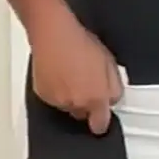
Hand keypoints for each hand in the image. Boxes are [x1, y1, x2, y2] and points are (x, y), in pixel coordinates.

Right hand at [29, 6, 122, 135]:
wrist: (54, 34)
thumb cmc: (80, 43)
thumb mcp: (109, 62)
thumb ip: (114, 87)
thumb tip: (112, 99)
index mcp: (96, 97)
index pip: (100, 125)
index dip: (101, 120)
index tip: (101, 116)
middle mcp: (77, 104)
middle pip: (83, 115)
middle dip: (86, 104)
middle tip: (85, 83)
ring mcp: (59, 101)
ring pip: (68, 107)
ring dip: (71, 97)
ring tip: (71, 75)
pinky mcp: (44, 95)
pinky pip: (54, 100)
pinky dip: (56, 92)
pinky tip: (59, 75)